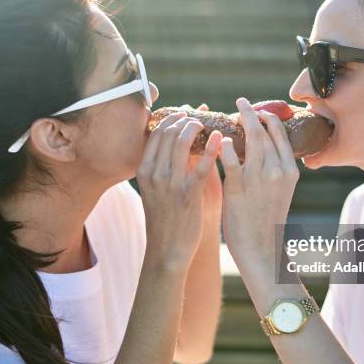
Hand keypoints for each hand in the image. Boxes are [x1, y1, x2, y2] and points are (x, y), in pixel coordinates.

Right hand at [137, 112, 221, 270]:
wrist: (166, 250)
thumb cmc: (166, 218)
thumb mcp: (157, 189)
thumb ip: (166, 165)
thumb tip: (178, 139)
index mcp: (143, 170)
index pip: (155, 133)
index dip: (171, 119)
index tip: (184, 113)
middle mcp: (153, 173)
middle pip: (168, 132)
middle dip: (184, 119)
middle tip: (198, 118)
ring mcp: (169, 183)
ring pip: (181, 142)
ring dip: (195, 128)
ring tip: (207, 126)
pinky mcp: (188, 194)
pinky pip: (201, 165)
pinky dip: (210, 148)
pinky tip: (219, 138)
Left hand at [218, 98, 299, 264]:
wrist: (260, 247)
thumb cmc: (266, 219)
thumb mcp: (280, 191)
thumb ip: (276, 169)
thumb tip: (265, 149)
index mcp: (290, 171)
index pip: (280, 134)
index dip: (269, 118)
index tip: (259, 110)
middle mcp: (278, 171)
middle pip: (265, 131)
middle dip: (252, 113)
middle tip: (241, 102)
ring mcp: (259, 178)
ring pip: (250, 139)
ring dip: (238, 122)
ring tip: (228, 115)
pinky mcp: (239, 187)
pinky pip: (231, 157)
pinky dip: (225, 145)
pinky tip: (220, 140)